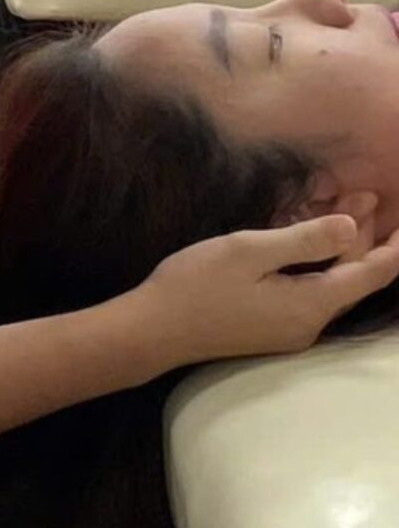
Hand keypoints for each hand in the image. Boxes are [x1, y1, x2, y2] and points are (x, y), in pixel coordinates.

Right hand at [129, 210, 398, 370]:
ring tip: (342, 211)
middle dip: (365, 238)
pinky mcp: (272, 330)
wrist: (153, 331)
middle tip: (365, 197)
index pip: (371, 274)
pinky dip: (319, 265)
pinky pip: (311, 293)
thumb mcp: (247, 251)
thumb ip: (304, 240)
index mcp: (311, 304)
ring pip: (332, 285)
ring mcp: (291, 330)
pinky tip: (308, 245)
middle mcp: (310, 323)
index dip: (393, 246)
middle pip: (353, 279)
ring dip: (341, 250)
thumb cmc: (196, 285)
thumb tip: (353, 227)